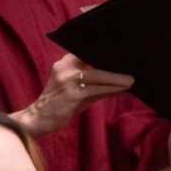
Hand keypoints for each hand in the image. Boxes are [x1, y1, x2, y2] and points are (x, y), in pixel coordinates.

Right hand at [15, 53, 133, 137]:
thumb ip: (96, 82)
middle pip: (94, 60)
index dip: (104, 51)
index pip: (85, 50)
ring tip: (132, 80)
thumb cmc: (61, 104)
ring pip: (98, 75)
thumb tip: (123, 80)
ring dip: (117, 78)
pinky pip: (97, 89)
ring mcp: (67, 80)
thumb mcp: (77, 89)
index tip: (122, 52)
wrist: (38, 119)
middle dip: (113, 62)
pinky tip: (123, 89)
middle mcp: (64, 68)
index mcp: (64, 63)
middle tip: (132, 63)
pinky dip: (112, 89)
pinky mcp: (72, 95)